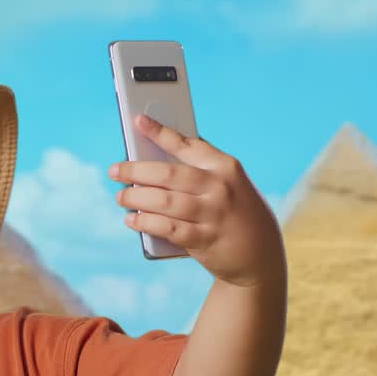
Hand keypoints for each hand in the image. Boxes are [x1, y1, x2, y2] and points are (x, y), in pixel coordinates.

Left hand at [110, 114, 284, 288]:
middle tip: (115, 171)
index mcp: (225, 167)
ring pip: (164, 201)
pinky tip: (133, 219)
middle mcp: (220, 188)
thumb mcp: (230, 184)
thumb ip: (200, 170)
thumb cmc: (236, 212)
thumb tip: (154, 158)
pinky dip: (146, 222)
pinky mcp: (204, 240)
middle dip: (136, 171)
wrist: (260, 254)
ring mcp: (213, 215)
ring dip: (136, 197)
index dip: (160, 132)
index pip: (188, 144)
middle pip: (168, 174)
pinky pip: (167, 228)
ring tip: (121, 197)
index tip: (139, 121)